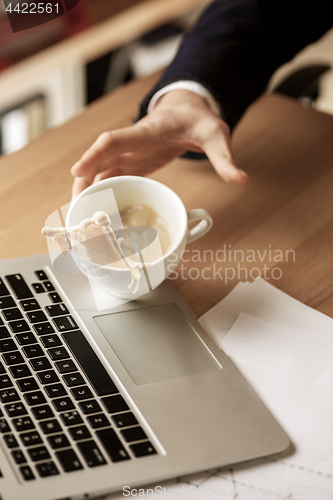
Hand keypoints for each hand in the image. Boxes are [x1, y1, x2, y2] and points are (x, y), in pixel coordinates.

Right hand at [71, 89, 248, 198]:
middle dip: (85, 180)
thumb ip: (225, 158)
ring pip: (102, 170)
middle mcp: (133, 143)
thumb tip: (242, 180)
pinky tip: (96, 209)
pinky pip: (112, 176)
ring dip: (89, 190)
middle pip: (100, 159)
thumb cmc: (198, 120)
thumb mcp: (216, 135)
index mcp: (148, 133)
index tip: (78, 171)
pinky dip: (101, 192)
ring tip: (80, 214)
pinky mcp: (133, 162)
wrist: (188, 111)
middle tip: (76, 206)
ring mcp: (130, 153)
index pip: (114, 140)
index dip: (94, 155)